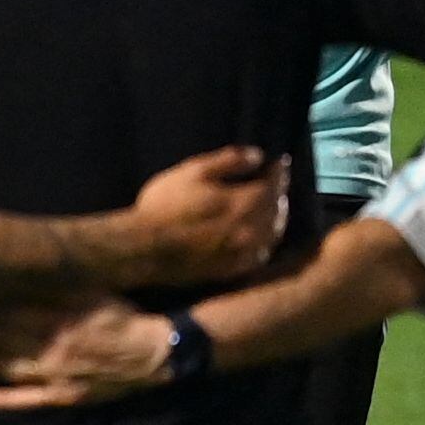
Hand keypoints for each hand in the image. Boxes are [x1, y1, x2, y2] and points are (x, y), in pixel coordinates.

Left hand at [0, 295, 170, 408]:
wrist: (156, 354)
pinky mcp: (66, 396)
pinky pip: (31, 401)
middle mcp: (56, 348)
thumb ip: (59, 286)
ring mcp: (59, 376)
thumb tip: (26, 272)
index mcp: (62, 320)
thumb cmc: (121, 319)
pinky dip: (5, 400)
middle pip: (5, 338)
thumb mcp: (93, 294)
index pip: (12, 313)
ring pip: (11, 367)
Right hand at [127, 144, 285, 282]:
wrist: (146, 248)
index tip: (279, 162)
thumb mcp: (192, 172)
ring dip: (275, 218)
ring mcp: (245, 250)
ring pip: (272, 232)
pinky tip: (257, 238)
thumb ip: (228, 160)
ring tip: (269, 209)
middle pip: (277, 208)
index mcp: (247, 200)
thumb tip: (258, 155)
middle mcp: (254, 226)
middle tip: (274, 185)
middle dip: (277, 194)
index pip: (274, 183)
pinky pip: (260, 254)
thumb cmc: (165, 205)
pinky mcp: (234, 268)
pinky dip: (264, 242)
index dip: (278, 171)